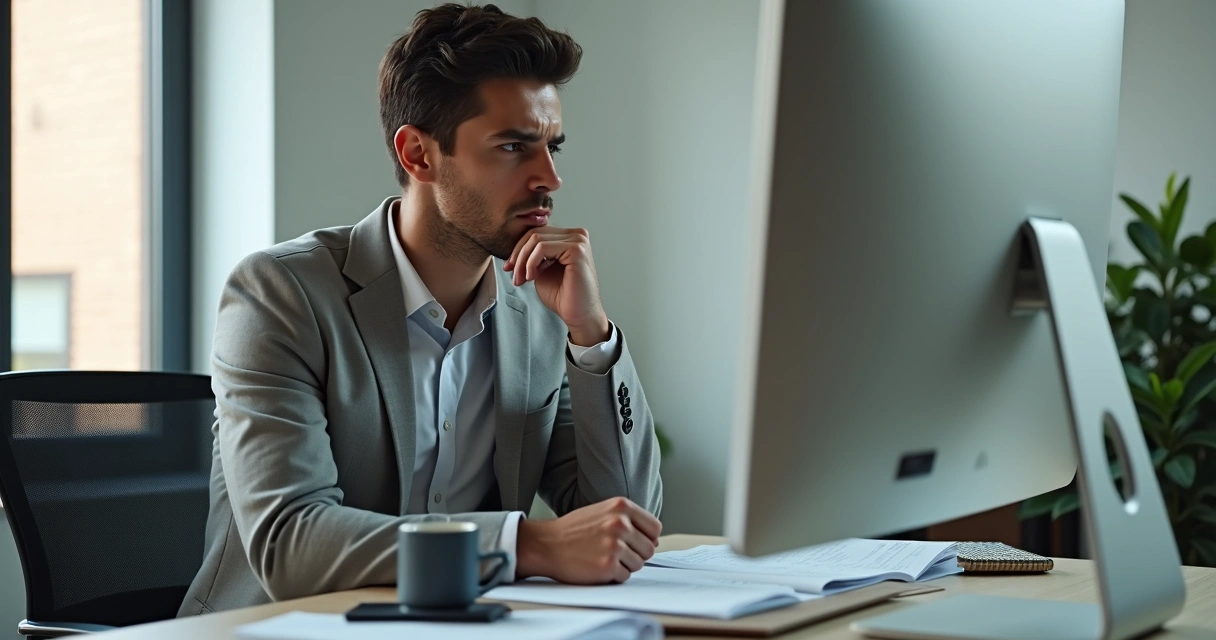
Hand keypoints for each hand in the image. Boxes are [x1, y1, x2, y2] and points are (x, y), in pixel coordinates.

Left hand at [503, 226, 609, 345]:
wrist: (578, 315)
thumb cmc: (563, 296)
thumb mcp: (541, 269)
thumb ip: (533, 255)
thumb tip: (514, 247)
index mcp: (569, 237)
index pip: (537, 232)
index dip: (519, 249)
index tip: (509, 267)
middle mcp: (577, 235)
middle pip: (535, 233)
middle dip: (519, 255)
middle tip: (514, 276)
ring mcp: (578, 240)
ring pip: (536, 239)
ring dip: (523, 261)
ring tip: (522, 279)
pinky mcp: (577, 249)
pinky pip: (542, 247)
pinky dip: (531, 262)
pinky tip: (532, 277)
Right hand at [516, 497, 662, 583]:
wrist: (546, 544)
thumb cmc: (573, 530)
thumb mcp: (603, 512)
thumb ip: (629, 520)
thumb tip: (655, 541)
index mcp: (621, 507)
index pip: (654, 528)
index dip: (646, 538)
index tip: (634, 542)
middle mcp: (620, 523)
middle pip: (649, 549)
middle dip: (635, 554)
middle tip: (614, 553)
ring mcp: (614, 545)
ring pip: (639, 564)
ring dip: (624, 566)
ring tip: (602, 557)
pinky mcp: (608, 566)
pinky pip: (625, 577)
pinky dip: (613, 576)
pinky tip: (597, 566)